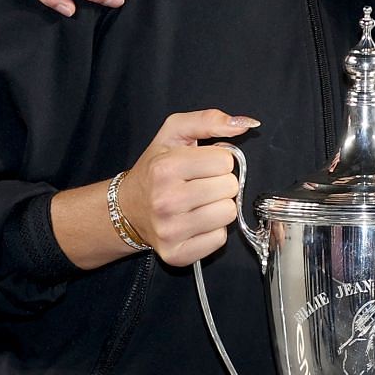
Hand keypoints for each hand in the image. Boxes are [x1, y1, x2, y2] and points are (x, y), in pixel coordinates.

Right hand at [118, 110, 258, 265]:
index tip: (201, 166)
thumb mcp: (174, 133)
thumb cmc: (154, 169)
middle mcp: (165, 201)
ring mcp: (170, 231)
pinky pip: (220, 239)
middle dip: (220, 183)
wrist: (127, 208)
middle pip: (230, 187)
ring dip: (219, 206)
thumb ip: (209, 121)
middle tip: (199, 184)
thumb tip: (246, 123)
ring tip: (199, 203)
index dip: (218, 161)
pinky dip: (213, 230)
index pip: (226, 161)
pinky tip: (196, 222)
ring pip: (228, 213)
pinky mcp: (177, 254)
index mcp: (165, 168)